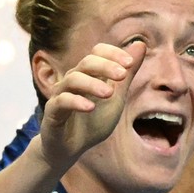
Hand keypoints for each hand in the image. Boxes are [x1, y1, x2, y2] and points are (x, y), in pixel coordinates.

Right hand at [38, 42, 144, 170]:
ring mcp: (61, 95)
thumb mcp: (116, 98)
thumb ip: (127, 74)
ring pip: (73, 79)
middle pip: (86, 62)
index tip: (130, 63)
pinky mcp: (52, 112)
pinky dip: (76, 102)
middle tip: (122, 75)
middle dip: (106, 66)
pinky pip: (61, 101)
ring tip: (109, 93)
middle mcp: (73, 80)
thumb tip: (141, 43)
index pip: (97, 52)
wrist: (71, 149)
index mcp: (89, 74)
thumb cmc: (93, 122)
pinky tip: (90, 107)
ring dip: (93, 84)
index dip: (113, 53)